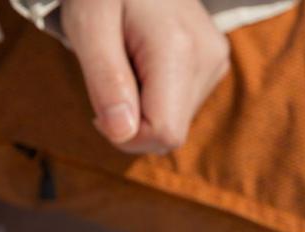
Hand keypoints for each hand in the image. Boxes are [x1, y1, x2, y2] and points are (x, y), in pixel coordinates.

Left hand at [62, 0, 229, 153]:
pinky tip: (144, 59)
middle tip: (110, 76)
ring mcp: (216, 60)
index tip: (100, 109)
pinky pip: (183, 104)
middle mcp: (208, 58)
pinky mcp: (215, 62)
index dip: (128, 135)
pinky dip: (156, 95)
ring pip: (177, 120)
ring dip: (143, 106)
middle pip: (172, 131)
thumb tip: (121, 134)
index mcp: (178, 50)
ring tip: (128, 59)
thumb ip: (105, 80)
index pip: (164, 132)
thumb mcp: (88, 24)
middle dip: (134, 119)